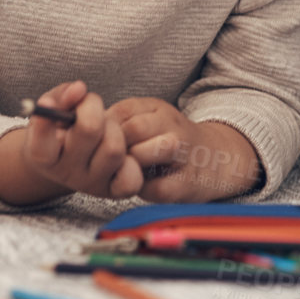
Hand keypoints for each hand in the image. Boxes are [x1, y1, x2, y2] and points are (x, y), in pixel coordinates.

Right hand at [19, 80, 143, 199]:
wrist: (70, 158)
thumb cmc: (61, 128)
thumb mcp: (53, 108)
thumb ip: (61, 96)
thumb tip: (79, 89)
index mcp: (44, 158)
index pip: (41, 147)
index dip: (45, 122)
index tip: (47, 103)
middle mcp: (67, 174)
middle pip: (89, 131)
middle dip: (92, 109)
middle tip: (89, 109)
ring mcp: (91, 185)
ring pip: (114, 149)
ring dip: (114, 130)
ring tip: (106, 128)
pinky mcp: (114, 191)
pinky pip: (131, 178)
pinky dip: (132, 161)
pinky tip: (122, 151)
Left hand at [108, 97, 262, 201]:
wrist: (215, 159)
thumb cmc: (168, 141)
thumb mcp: (147, 119)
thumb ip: (119, 121)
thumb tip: (84, 128)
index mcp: (159, 109)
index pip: (122, 112)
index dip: (105, 130)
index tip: (100, 143)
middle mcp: (173, 126)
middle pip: (133, 130)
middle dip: (117, 148)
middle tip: (114, 160)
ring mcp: (183, 154)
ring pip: (148, 152)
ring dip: (133, 165)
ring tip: (131, 171)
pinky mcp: (187, 183)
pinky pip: (156, 188)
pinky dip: (145, 189)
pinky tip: (145, 185)